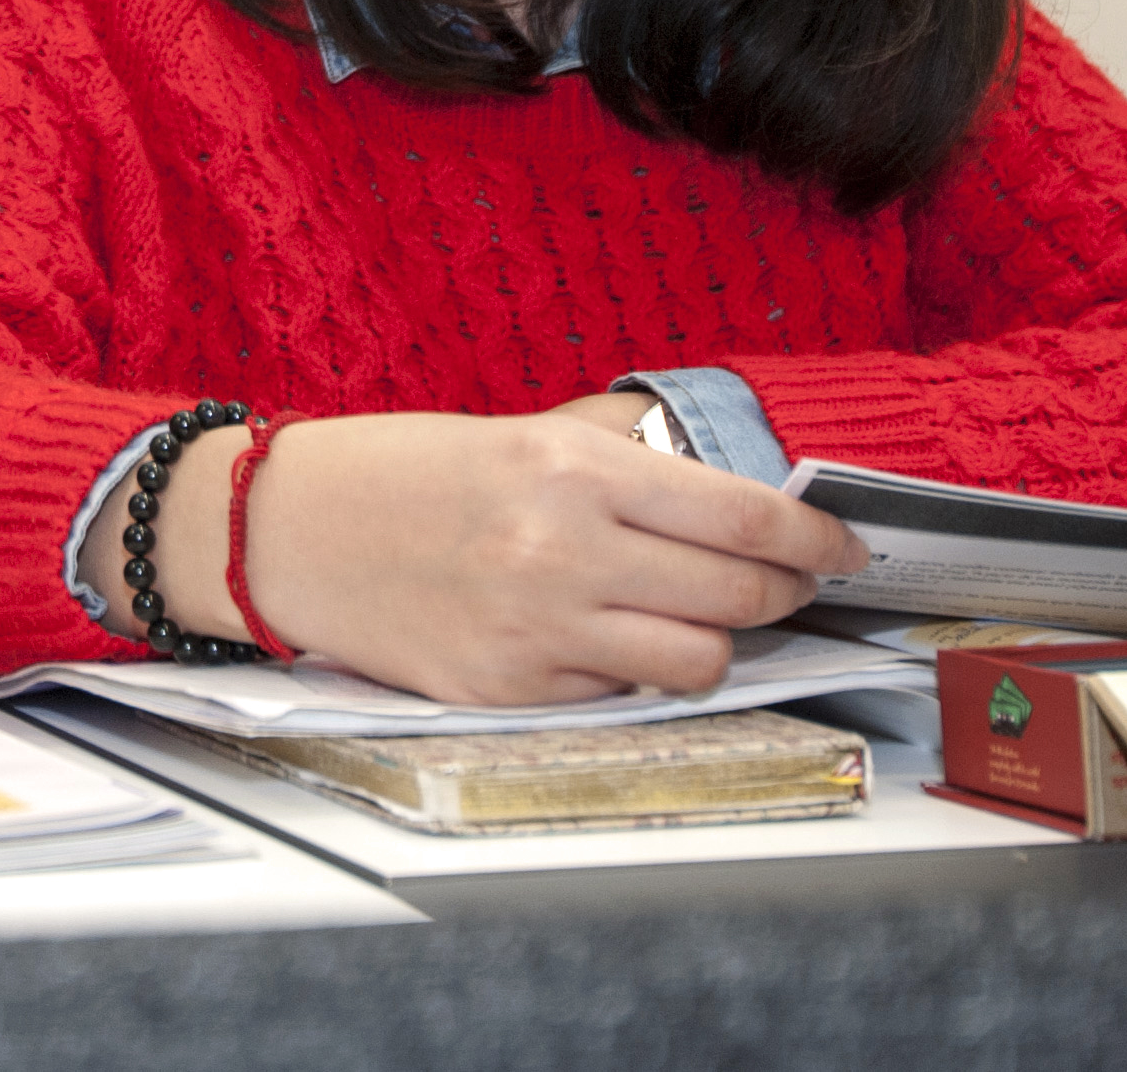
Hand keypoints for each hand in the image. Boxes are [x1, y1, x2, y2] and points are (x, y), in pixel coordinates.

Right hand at [240, 407, 868, 705]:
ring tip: (691, 620)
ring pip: (697, 664)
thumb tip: (727, 478)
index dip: (816, 538)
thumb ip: (621, 456)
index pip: (746, 516)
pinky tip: (599, 639)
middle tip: (783, 585)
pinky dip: (626, 673)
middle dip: (782, 594)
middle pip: (741, 597)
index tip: (842, 547)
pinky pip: (617, 695)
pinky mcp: (507, 690)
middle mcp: (565, 551)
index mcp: (574, 469)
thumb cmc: (399, 472)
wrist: (284, 529)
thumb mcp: (518, 432)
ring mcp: (537, 630)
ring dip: (713, 645)